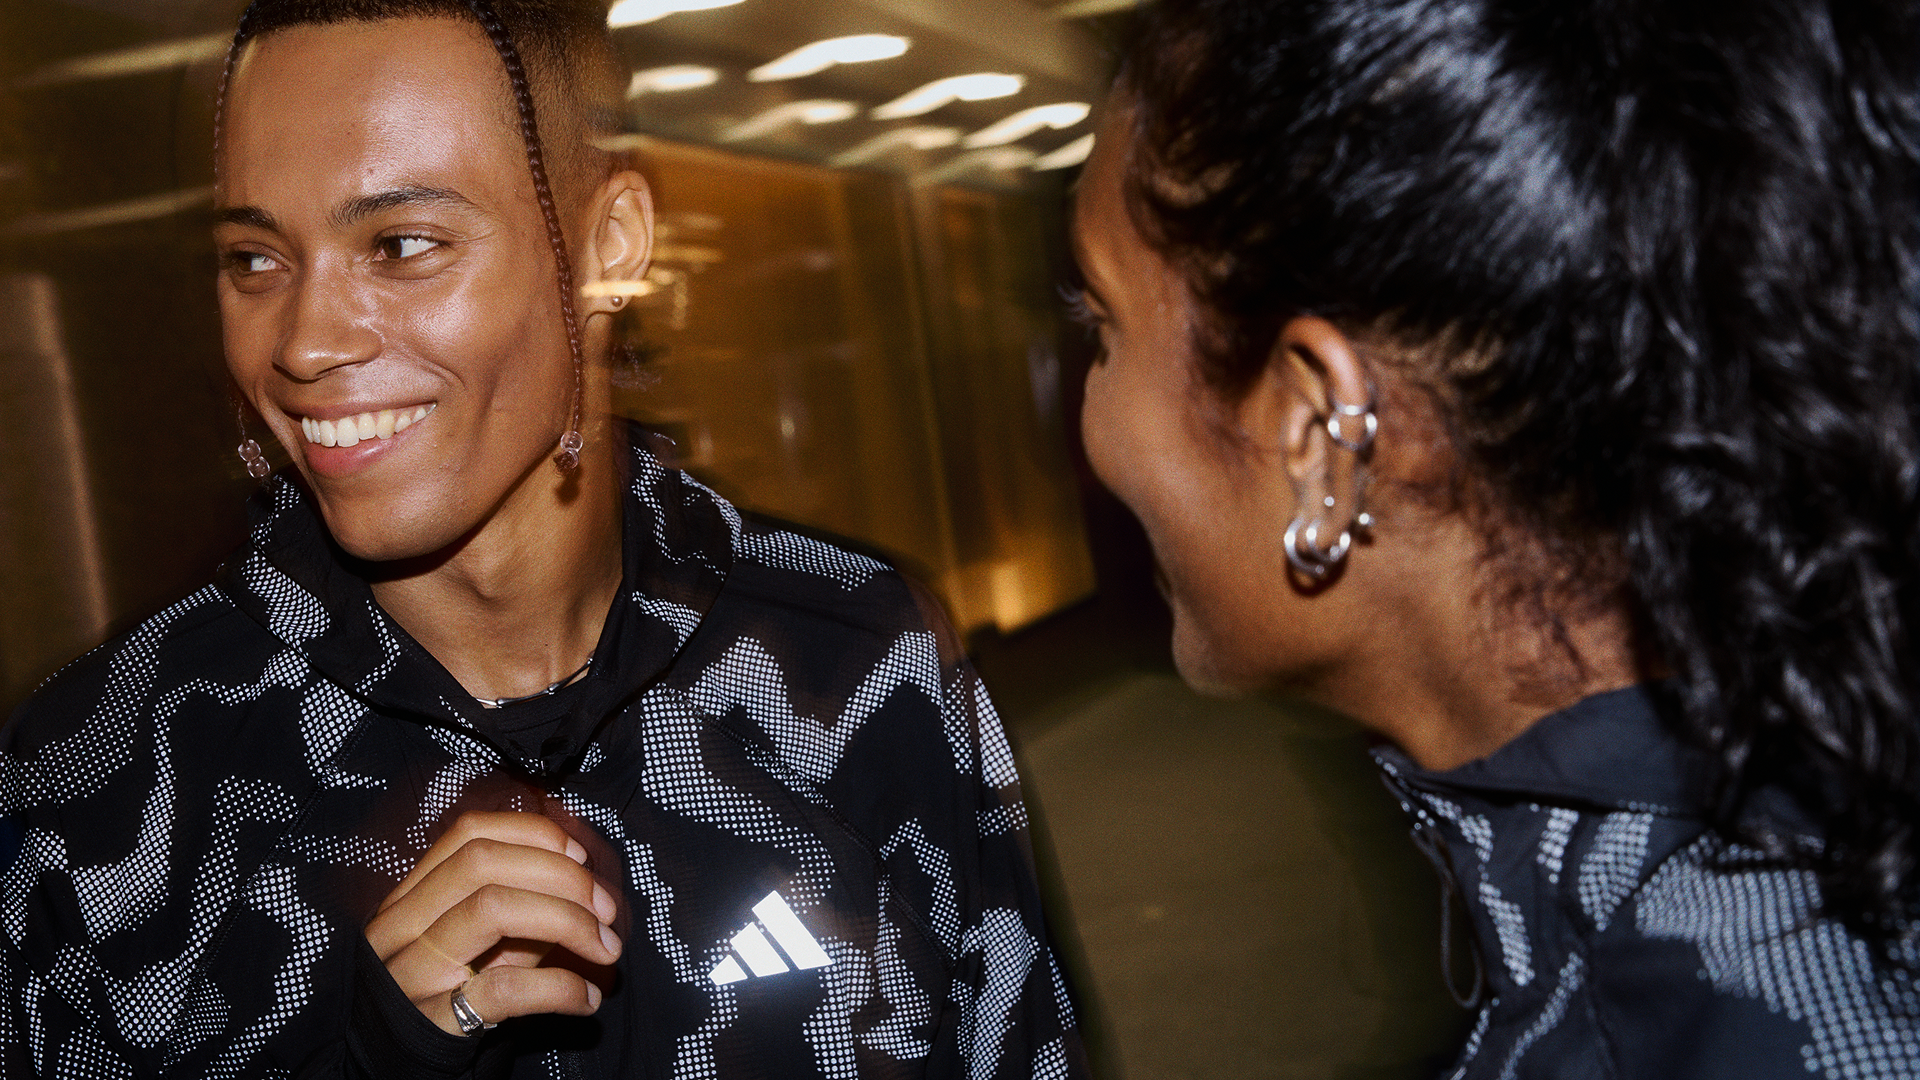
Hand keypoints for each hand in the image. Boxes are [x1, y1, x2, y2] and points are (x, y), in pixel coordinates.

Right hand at [364, 811, 621, 1035]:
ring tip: (606, 947)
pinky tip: (586, 998)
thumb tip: (586, 884)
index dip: (533, 834)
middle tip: (606, 908)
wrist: (393, 1065)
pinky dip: (559, 987)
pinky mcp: (430, 1021)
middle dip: (560, 875)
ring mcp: (410, 972)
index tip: (580, 855)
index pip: (469, 833)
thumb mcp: (477, 943)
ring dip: (567, 920)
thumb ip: (519, 906)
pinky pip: (503, 988)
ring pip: (491, 909)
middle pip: (482, 862)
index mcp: (410, 895)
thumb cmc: (449, 994)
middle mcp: (400, 926)